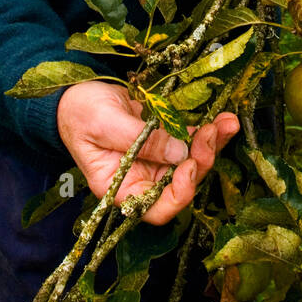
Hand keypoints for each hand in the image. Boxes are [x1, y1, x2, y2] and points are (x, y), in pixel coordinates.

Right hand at [56, 81, 239, 225]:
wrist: (74, 93)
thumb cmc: (79, 113)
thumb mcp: (104, 123)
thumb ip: (141, 139)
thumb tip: (180, 150)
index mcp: (120, 187)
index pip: (156, 208)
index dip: (179, 194)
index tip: (189, 166)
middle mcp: (141, 178)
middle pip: (181, 183)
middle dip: (202, 160)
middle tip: (213, 133)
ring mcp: (155, 159)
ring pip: (191, 161)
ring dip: (212, 144)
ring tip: (227, 123)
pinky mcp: (165, 139)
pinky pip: (190, 140)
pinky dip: (207, 131)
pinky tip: (222, 117)